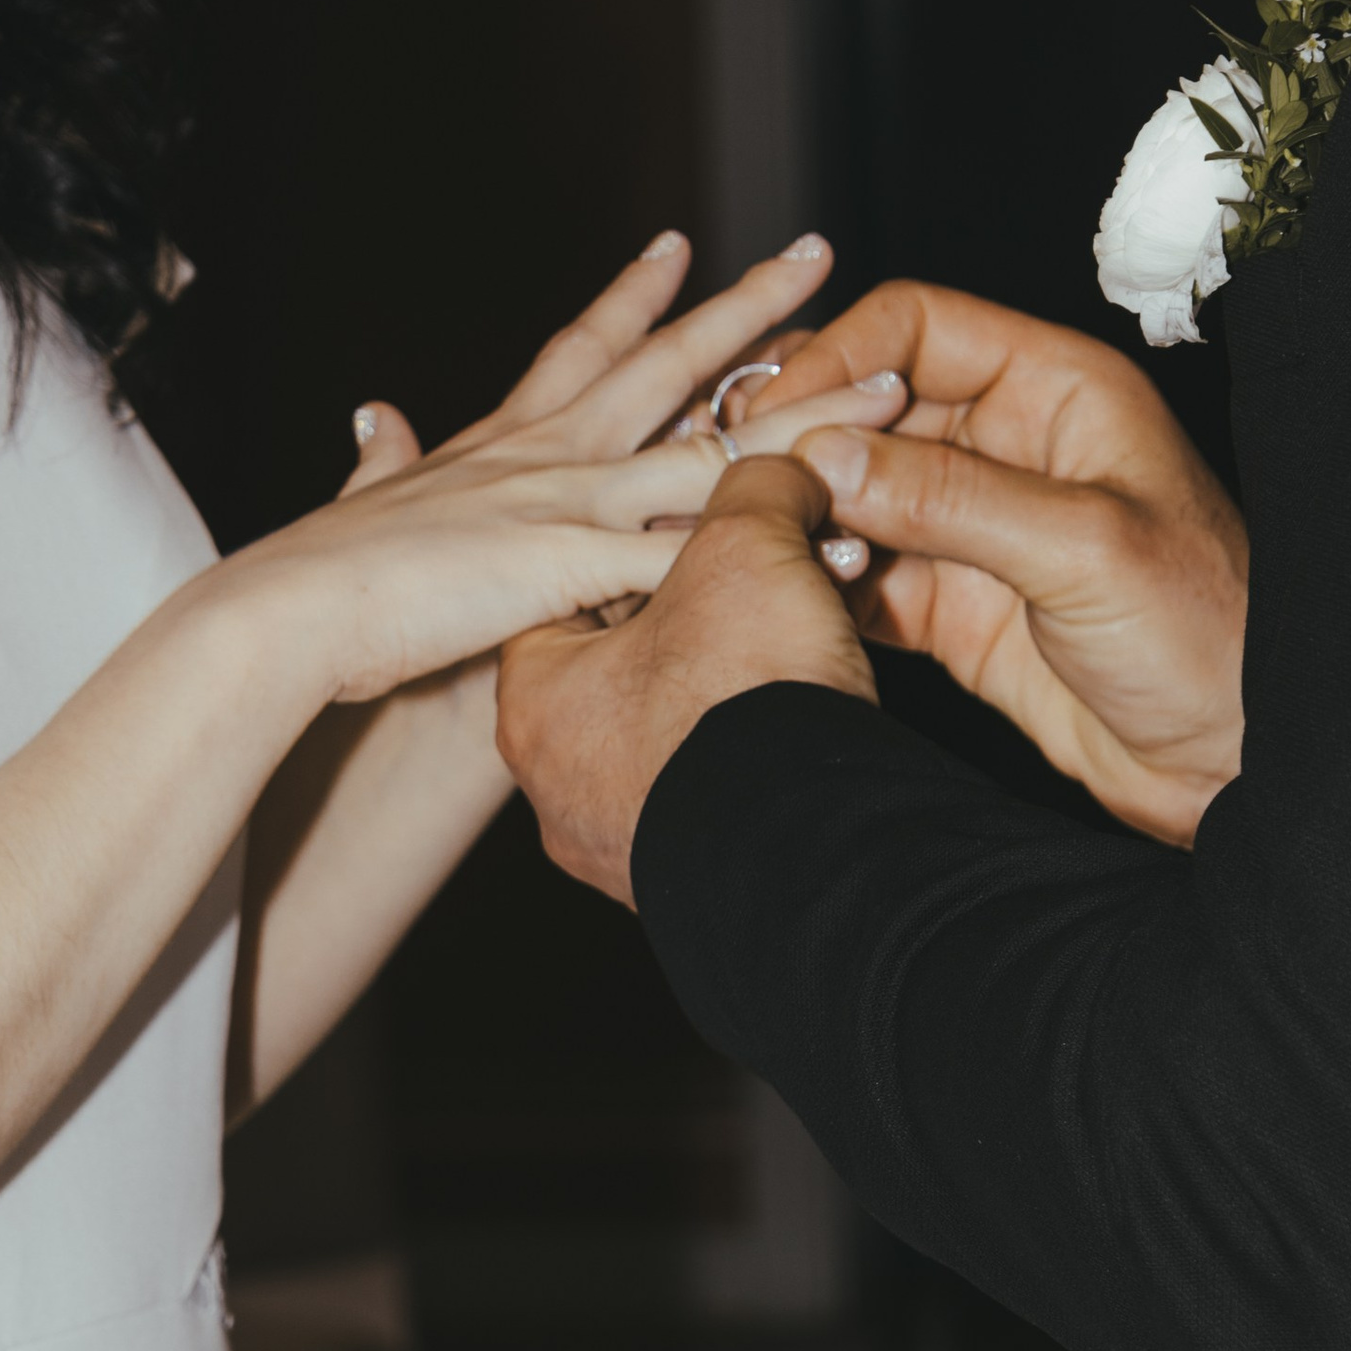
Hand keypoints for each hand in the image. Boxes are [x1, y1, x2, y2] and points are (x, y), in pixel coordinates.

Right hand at [237, 232, 903, 706]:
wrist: (290, 611)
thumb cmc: (322, 576)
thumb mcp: (369, 497)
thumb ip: (384, 458)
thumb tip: (374, 415)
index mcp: (505, 438)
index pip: (586, 345)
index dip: (635, 296)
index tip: (681, 244)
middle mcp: (550, 451)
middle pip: (674, 361)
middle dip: (754, 307)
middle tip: (822, 251)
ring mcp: (569, 499)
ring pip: (717, 447)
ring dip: (809, 419)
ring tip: (891, 389)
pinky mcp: (575, 563)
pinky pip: (701, 553)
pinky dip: (774, 552)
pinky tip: (843, 548)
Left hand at [497, 453, 872, 906]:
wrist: (814, 852)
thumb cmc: (745, 692)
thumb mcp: (744, 548)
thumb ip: (750, 486)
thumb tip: (773, 463)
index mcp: (535, 697)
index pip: (567, 587)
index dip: (643, 538)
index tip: (703, 520)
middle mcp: (555, 784)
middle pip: (623, 665)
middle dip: (698, 618)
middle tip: (766, 580)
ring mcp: (617, 846)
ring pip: (672, 734)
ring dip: (734, 687)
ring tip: (803, 646)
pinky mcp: (687, 887)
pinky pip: (713, 794)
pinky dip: (755, 753)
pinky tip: (807, 722)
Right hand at [740, 283, 1247, 845]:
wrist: (1237, 766)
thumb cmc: (1209, 637)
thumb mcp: (1083, 552)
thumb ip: (952, 499)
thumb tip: (827, 453)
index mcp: (1056, 392)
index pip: (917, 326)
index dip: (838, 356)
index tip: (775, 412)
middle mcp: (1007, 446)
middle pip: (869, 405)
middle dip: (800, 435)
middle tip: (731, 480)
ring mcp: (973, 529)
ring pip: (853, 490)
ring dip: (800, 512)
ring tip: (743, 541)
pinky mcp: (952, 607)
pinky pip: (860, 572)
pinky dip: (817, 580)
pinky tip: (782, 597)